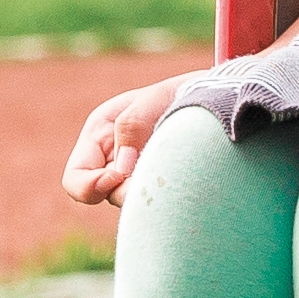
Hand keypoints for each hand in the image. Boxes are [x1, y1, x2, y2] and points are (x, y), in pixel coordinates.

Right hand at [60, 79, 186, 206]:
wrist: (223, 100)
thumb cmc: (186, 92)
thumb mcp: (157, 98)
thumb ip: (133, 125)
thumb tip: (121, 172)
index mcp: (100, 133)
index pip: (75, 177)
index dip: (90, 186)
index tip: (118, 178)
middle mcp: (113, 158)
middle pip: (103, 196)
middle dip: (126, 192)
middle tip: (155, 176)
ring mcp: (135, 175)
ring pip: (131, 202)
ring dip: (150, 192)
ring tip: (179, 168)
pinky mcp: (158, 186)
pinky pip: (154, 204)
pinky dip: (167, 198)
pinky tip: (186, 180)